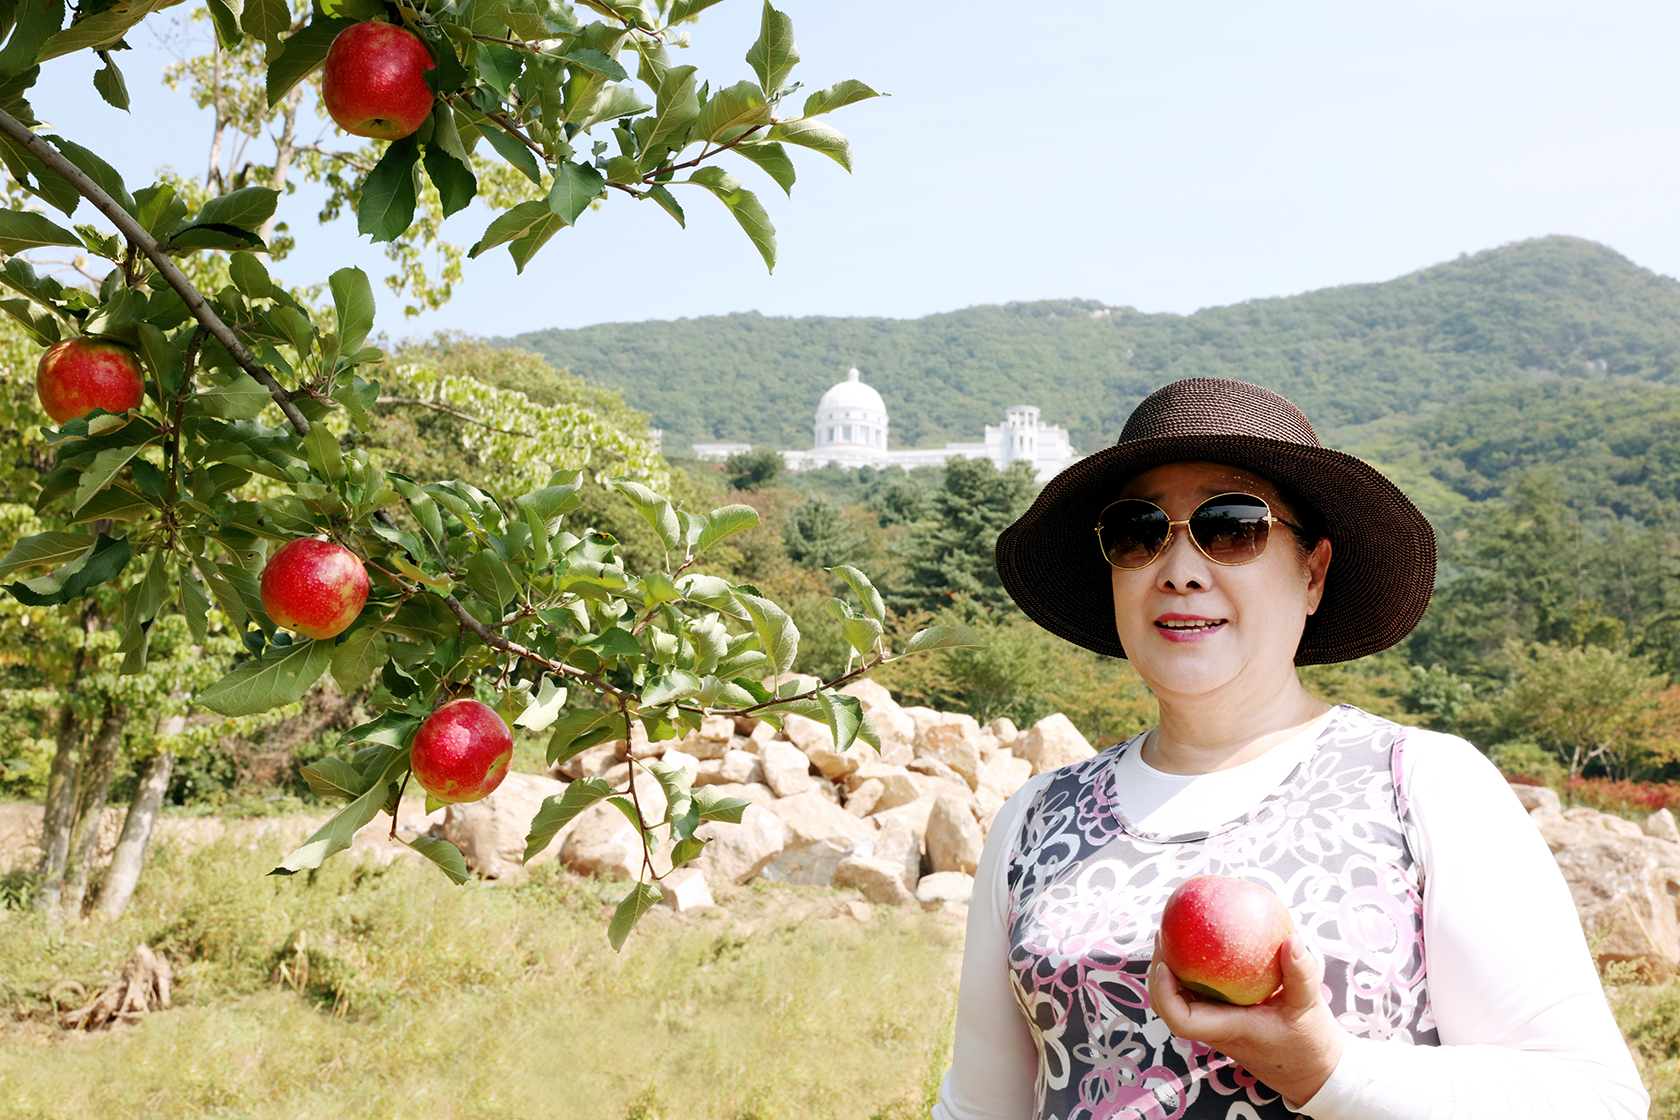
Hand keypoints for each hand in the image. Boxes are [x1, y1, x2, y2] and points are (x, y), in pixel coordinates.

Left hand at [1147, 934, 1344, 1106]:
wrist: (1314, 1072)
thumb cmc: (1311, 1044)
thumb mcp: (1310, 1007)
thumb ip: (1301, 974)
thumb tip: (1291, 938)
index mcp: (1229, 1029)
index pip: (1180, 1019)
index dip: (1164, 992)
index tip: (1166, 962)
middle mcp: (1216, 1029)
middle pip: (1168, 1006)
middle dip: (1158, 973)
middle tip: (1164, 934)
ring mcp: (1218, 1026)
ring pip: (1180, 1000)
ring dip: (1172, 971)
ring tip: (1177, 935)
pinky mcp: (1225, 1020)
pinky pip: (1200, 995)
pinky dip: (1195, 972)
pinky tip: (1206, 945)